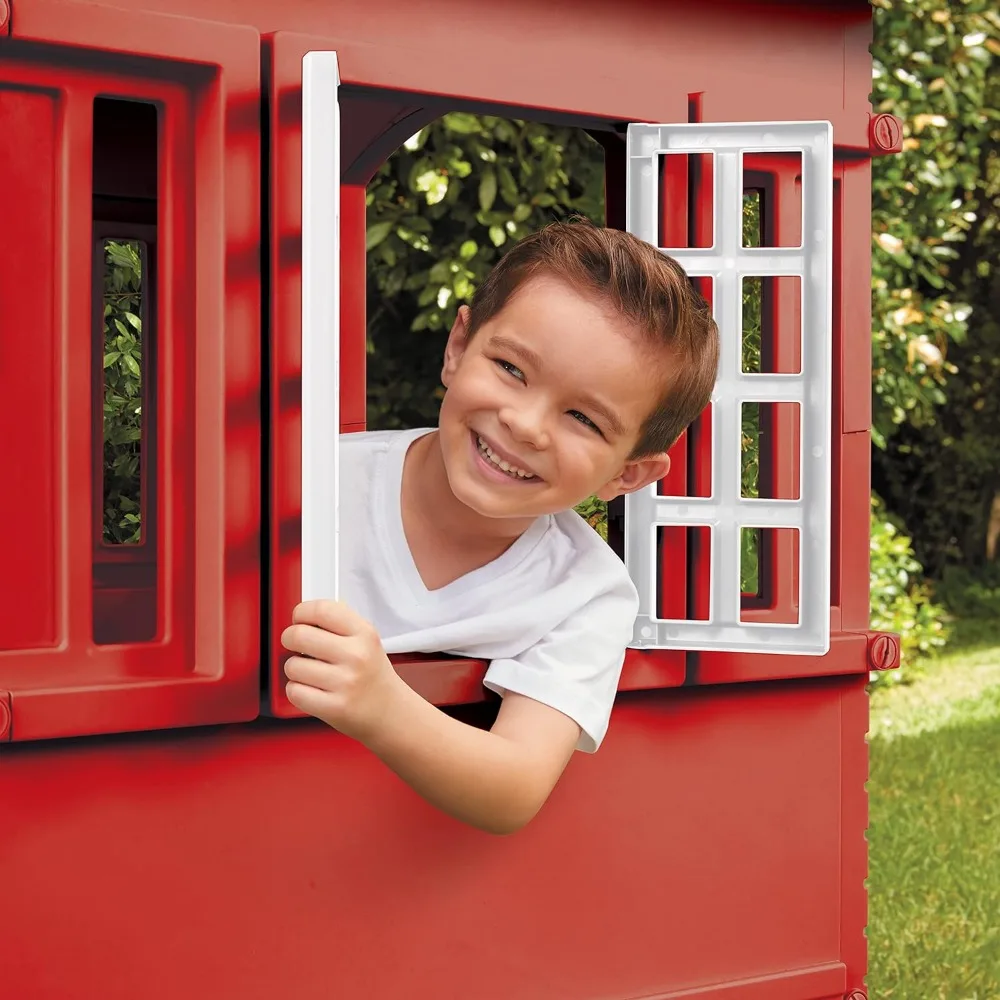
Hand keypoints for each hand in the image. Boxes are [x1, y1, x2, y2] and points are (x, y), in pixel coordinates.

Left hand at [281, 600, 400, 743]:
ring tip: (310, 672)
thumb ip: (339, 623)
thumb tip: (306, 614)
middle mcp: (356, 656)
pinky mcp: (334, 707)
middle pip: (299, 635)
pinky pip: (294, 691)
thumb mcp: (367, 641)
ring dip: (295, 669)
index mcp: (364, 634)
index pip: (322, 610)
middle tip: (296, 645)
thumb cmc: (371, 675)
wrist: (390, 712)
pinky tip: (311, 689)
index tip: (299, 619)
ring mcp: (345, 683)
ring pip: (292, 665)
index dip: (301, 612)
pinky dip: (297, 690)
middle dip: (290, 639)